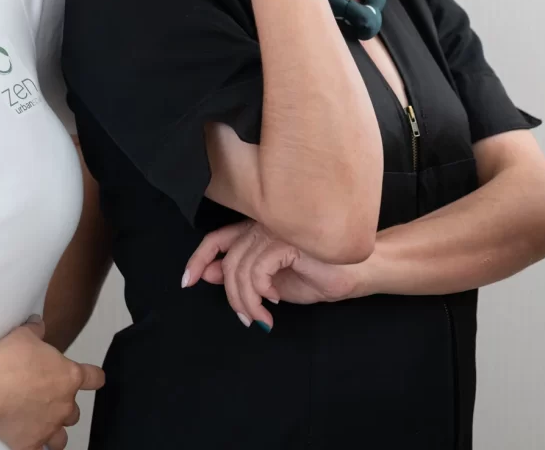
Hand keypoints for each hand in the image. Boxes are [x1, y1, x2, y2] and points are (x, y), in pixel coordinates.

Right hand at [0, 317, 103, 449]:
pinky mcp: (31, 443)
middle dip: (64, 406)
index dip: (93, 377)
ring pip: (62, 438)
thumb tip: (38, 324)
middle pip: (75, 412)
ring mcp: (49, 426)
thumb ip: (36, 330)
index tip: (93, 378)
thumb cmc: (11, 359)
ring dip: (56, 432)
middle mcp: (64, 404)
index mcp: (69, 376)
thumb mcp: (25, 334)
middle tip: (48, 399)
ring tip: (45, 427)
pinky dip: (37, 448)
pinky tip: (31, 444)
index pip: (94, 378)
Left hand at [182, 222, 365, 329]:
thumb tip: (210, 274)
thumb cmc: (318, 276)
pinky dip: (261, 290)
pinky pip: (258, 269)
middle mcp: (261, 225)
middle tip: (247, 318)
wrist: (358, 274)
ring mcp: (275, 230)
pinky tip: (276, 300)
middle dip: (232, 296)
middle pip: (227, 261)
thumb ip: (243, 277)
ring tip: (262, 316)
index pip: (215, 240)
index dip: (197, 260)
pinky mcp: (287, 240)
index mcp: (255, 232)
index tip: (186, 282)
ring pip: (240, 268)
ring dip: (247, 301)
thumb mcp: (272, 283)